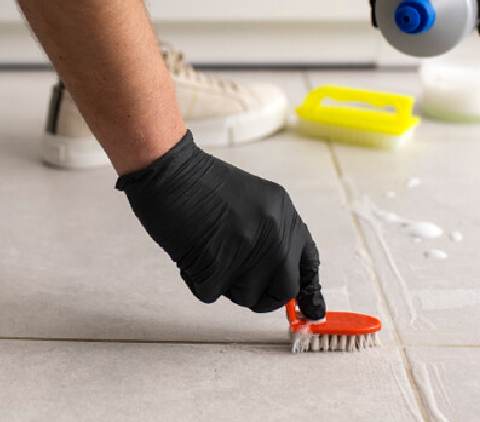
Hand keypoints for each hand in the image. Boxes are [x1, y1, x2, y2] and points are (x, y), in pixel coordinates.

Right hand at [116, 132, 325, 318]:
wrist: (168, 169)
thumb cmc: (198, 182)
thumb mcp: (251, 200)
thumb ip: (268, 233)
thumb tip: (274, 273)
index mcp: (283, 214)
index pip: (307, 261)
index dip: (307, 290)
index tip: (310, 309)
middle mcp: (273, 232)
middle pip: (284, 289)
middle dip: (262, 295)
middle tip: (238, 282)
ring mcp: (248, 249)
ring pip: (246, 296)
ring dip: (223, 284)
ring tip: (206, 251)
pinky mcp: (219, 264)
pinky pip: (211, 294)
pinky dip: (195, 280)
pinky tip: (190, 253)